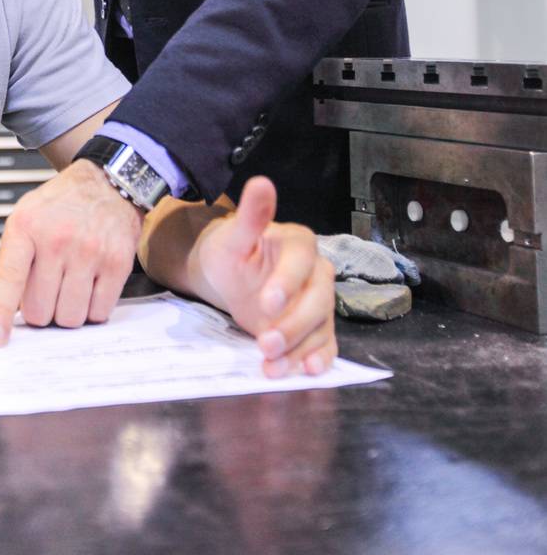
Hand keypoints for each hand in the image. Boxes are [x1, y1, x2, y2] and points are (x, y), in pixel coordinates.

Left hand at [0, 161, 141, 345]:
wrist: (107, 183)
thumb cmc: (63, 205)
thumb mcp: (26, 217)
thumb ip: (15, 260)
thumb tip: (9, 312)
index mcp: (27, 226)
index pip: (9, 280)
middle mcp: (57, 239)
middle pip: (39, 311)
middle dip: (41, 310)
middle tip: (48, 291)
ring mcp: (89, 251)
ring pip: (70, 318)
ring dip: (68, 311)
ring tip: (71, 286)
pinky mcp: (117, 263)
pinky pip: (99, 312)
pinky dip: (93, 308)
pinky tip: (91, 285)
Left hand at [192, 177, 335, 377]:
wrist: (229, 274)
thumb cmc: (232, 251)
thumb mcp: (234, 236)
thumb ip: (251, 214)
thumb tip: (261, 182)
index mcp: (299, 243)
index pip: (302, 261)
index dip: (288, 282)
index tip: (267, 303)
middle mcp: (316, 272)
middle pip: (318, 299)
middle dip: (293, 325)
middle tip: (265, 344)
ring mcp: (318, 302)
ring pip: (321, 326)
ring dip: (300, 350)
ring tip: (272, 367)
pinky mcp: (315, 327)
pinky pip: (325, 344)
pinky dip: (318, 359)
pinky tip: (308, 372)